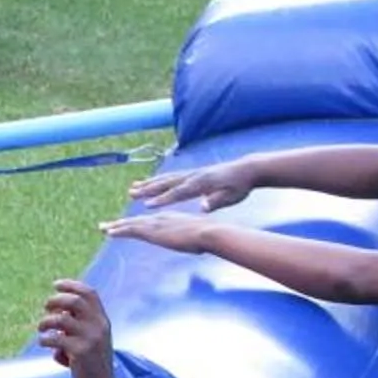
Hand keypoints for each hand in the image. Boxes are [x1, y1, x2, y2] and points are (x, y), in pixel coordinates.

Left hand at [36, 280, 116, 377]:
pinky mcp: (80, 352)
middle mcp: (99, 326)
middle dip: (55, 300)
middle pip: (74, 301)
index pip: (90, 293)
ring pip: (61, 319)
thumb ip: (80, 323)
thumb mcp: (92, 339)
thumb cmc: (92, 363)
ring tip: (41, 329)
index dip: (72, 285)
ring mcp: (90, 339)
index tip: (56, 284)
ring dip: (46, 322)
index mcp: (102, 321)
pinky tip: (44, 343)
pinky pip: (55, 338)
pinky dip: (45, 339)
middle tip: (46, 307)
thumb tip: (57, 309)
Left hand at [98, 211, 209, 254]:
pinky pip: (131, 229)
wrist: (209, 233)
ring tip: (102, 229)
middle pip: (136, 221)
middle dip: (120, 224)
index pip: (149, 222)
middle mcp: (161, 218)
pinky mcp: (153, 231)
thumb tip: (197, 246)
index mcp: (171, 219)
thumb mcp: (198, 238)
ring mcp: (156, 223)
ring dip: (115, 226)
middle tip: (105, 226)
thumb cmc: (210, 236)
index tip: (127, 226)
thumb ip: (193, 240)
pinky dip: (119, 230)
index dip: (137, 224)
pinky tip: (108, 233)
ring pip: (130, 224)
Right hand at [128, 161, 251, 211]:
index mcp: (201, 184)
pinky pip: (171, 176)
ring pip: (166, 178)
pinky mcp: (193, 173)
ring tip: (133, 188)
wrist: (246, 169)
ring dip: (149, 184)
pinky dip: (158, 180)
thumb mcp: (231, 196)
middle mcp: (193, 176)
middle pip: (166, 183)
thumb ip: (215, 201)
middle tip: (131, 194)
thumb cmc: (240, 186)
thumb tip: (202, 208)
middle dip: (148, 189)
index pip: (178, 193)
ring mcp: (192, 173)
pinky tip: (150, 183)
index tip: (147, 205)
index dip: (162, 199)